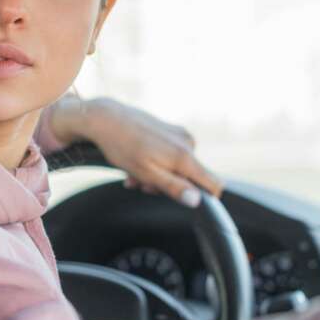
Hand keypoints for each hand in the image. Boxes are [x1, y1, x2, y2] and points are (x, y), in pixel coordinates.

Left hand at [51, 96, 221, 206]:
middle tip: (141, 184)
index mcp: (185, 156)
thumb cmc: (122, 147)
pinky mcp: (170, 129)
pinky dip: (155, 162)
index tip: (182, 200)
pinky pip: (170, 154)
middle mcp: (188, 143)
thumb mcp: (146, 173)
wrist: (106, 118)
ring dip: (157, 175)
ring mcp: (179, 134)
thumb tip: (196, 201)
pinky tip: (136, 161)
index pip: (214, 183)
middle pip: (191, 178)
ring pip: (177, 167)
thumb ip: (173, 187)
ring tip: (133, 173)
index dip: (205, 198)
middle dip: (168, 185)